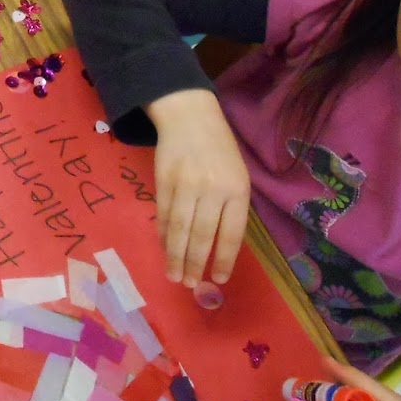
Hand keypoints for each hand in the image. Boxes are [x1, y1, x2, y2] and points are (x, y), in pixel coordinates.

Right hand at [147, 89, 250, 284]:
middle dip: (194, 263)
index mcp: (237, 189)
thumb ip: (231, 208)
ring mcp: (185, 184)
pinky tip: (164, 248)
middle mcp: (212, 188)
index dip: (223, 259)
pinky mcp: (162, 180)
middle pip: (202, 234)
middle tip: (189, 284)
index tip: (217, 279)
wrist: (190, 116)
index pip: (231, 233)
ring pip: (179, 228)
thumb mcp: (237, 176)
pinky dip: (162, 234)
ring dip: (175, 255)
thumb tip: (218, 247)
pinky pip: (162, 214)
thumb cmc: (219, 150)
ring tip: (174, 275)